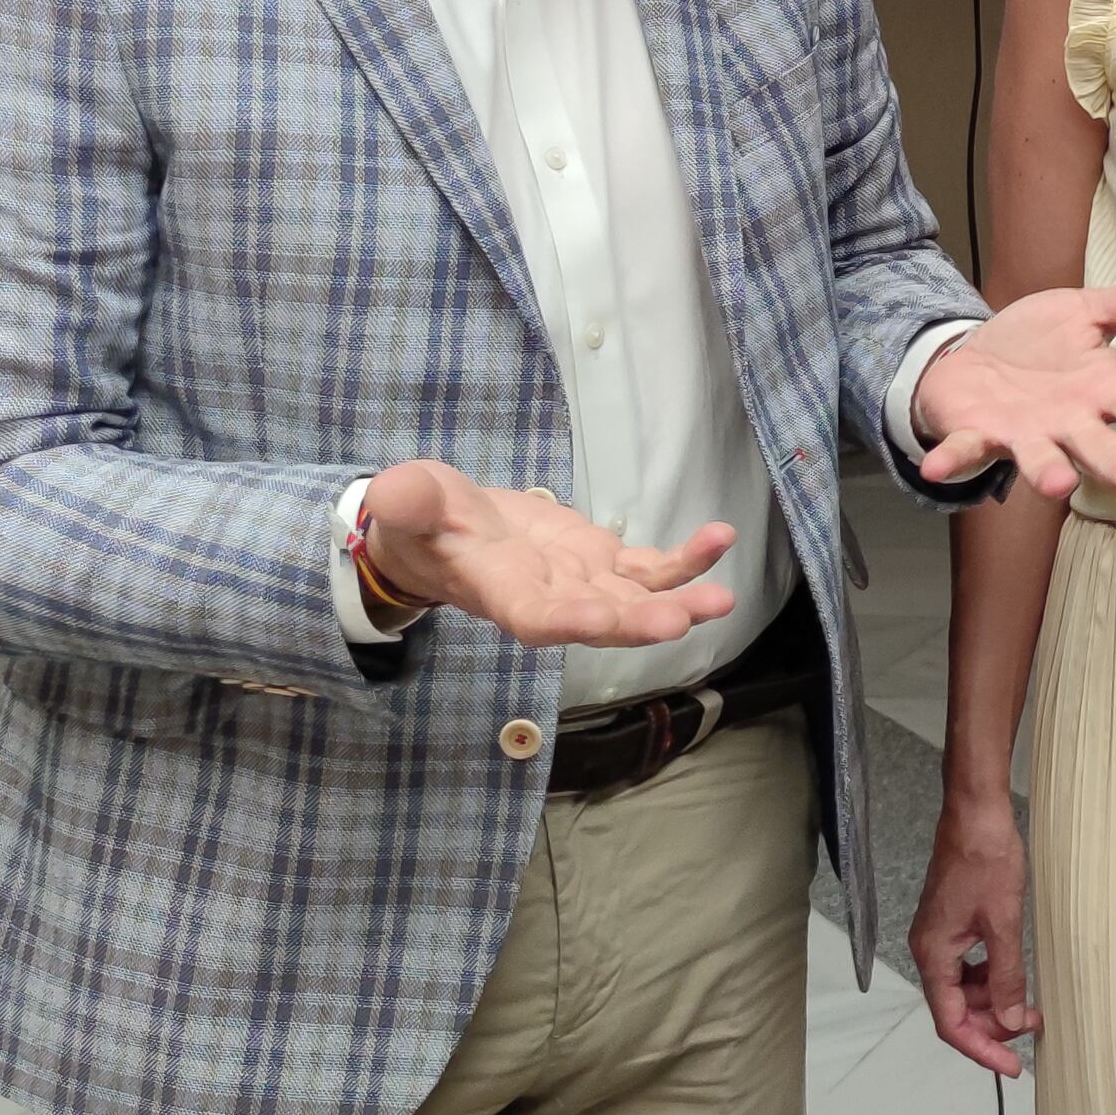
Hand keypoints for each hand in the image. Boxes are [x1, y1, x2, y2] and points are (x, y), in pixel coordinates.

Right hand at [356, 461, 736, 652]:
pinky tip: (720, 538)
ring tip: (722, 597)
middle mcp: (549, 598)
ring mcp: (582, 583)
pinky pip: (651, 567)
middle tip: (679, 621)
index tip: (598, 618)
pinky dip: (686, 559)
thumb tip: (392, 491)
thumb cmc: (422, 519)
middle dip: (638, 622)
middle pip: (598, 620)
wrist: (448, 529)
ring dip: (679, 600)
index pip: (535, 616)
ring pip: (636, 600)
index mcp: (501, 591)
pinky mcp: (603, 562)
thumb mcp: (407, 503)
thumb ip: (407, 502)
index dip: (567, 619)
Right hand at [911, 793, 1039, 1075]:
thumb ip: (1006, 976)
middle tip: (1031, 1028)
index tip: (1011, 1067)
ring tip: (1028, 1006)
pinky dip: (988, 979)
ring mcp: (938, 937)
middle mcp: (929, 950)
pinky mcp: (951, 924)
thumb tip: (1012, 1020)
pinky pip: (965, 967)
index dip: (981, 1049)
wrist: (976, 813)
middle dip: (991, 1025)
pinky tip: (1011, 976)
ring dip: (992, 1002)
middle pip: (954, 1009)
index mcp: (933, 955)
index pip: (950, 1022)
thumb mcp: (1004, 923)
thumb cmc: (986, 860)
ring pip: (961, 989)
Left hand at [915, 272, 1115, 504]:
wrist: (971, 361)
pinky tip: (937, 468)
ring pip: (1041, 459)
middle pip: (1103, 450)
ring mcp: (1023, 433)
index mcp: (1101, 393)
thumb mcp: (1088, 312)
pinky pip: (965, 448)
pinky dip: (953, 459)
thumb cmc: (1037, 345)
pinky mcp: (976, 432)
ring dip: (1048, 472)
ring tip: (1061, 483)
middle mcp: (1068, 424)